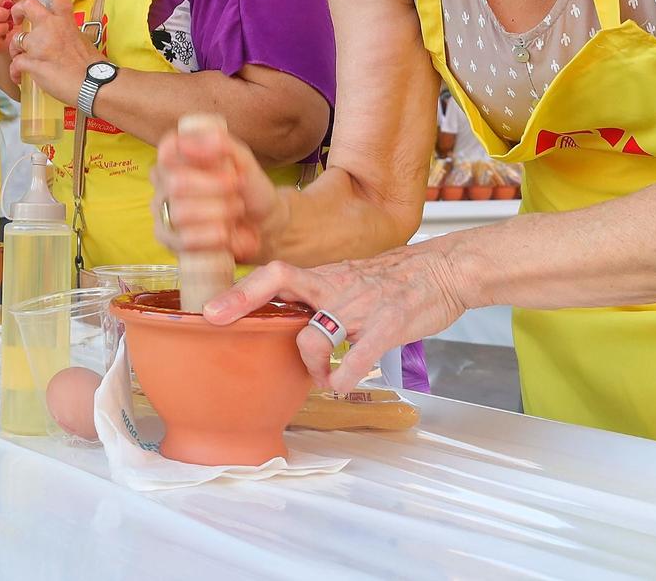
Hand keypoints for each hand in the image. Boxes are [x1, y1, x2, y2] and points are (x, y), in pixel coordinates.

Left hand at [6, 0, 95, 102]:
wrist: (93, 84)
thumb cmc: (90, 66)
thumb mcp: (81, 40)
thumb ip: (67, 32)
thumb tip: (62, 35)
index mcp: (65, 22)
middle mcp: (51, 28)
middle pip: (27, 6)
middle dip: (17, 11)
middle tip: (17, 21)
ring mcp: (40, 45)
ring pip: (16, 40)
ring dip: (15, 51)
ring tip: (22, 63)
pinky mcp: (33, 63)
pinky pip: (15, 64)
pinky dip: (15, 72)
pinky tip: (20, 77)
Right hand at [150, 113, 283, 262]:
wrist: (263, 226)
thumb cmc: (247, 188)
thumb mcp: (242, 160)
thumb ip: (223, 143)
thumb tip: (205, 139)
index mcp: (175, 158)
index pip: (168, 149)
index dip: (196, 152)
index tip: (225, 161)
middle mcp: (163, 184)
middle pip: (176, 183)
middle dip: (215, 187)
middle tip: (236, 188)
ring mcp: (163, 214)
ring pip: (181, 213)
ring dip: (218, 212)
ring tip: (235, 211)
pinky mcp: (169, 242)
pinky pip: (185, 240)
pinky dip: (213, 237)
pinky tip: (227, 234)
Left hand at [208, 248, 470, 391]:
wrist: (445, 270)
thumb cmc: (396, 281)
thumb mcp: (350, 281)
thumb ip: (320, 298)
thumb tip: (289, 323)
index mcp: (326, 277)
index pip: (276, 273)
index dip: (241, 290)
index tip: (210, 309)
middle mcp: (335, 286)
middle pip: (281, 281)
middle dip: (244, 301)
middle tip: (217, 322)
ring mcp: (360, 305)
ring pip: (314, 333)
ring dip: (308, 365)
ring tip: (320, 379)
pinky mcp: (389, 324)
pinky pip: (359, 356)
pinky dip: (344, 377)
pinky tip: (341, 386)